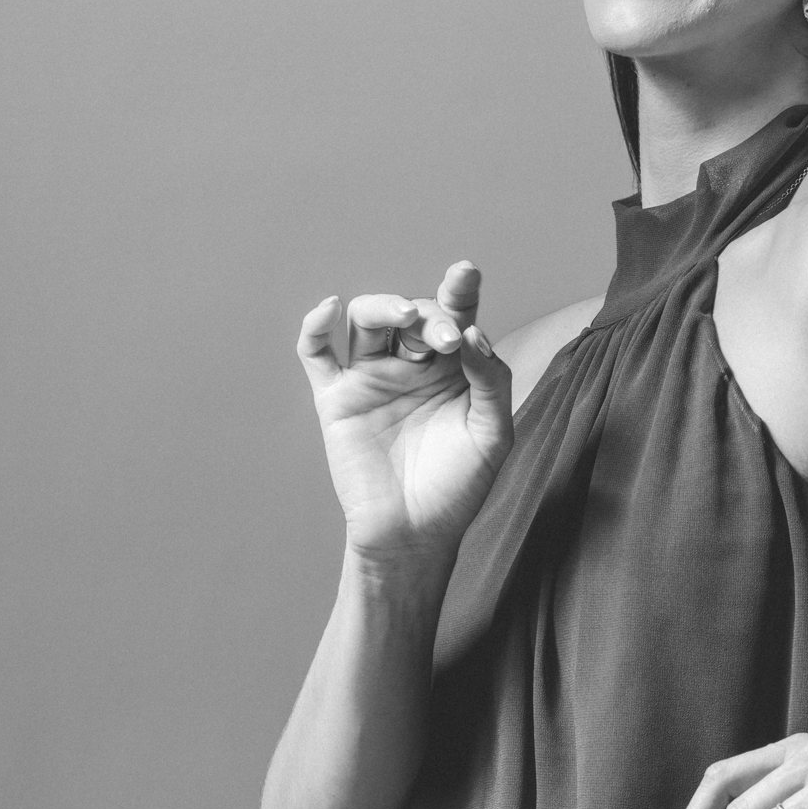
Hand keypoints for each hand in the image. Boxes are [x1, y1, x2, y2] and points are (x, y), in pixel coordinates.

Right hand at [296, 261, 514, 569]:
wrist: (416, 535)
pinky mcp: (336, 398)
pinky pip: (317, 354)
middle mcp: (411, 363)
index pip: (455, 315)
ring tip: (406, 316)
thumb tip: (473, 333)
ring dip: (384, 307)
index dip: (459, 290)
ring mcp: (372, 377)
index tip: (465, 273)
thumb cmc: (459, 485)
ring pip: (367, 320)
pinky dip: (315, 326)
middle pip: (413, 314)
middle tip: (447, 340)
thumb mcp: (492, 432)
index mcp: (452, 366)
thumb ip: (490, 379)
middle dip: (432, 316)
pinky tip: (329, 308)